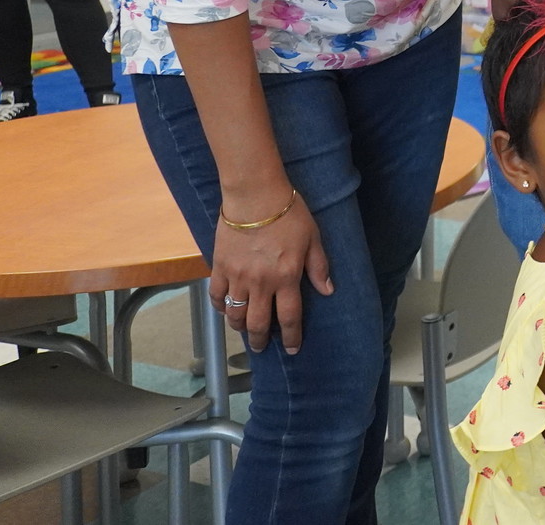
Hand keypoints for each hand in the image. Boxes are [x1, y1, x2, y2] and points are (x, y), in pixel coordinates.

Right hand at [210, 191, 332, 354]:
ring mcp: (238, 276)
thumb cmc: (289, 214)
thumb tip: (328, 291)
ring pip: (235, 314)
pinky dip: (220, 306)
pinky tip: (225, 309)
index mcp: (287, 277)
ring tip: (244, 330)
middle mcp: (261, 283)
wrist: (255, 195)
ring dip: (239, 326)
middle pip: (258, 323)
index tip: (293, 349)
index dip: (292, 336)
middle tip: (262, 347)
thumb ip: (319, 266)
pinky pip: (216, 295)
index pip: (290, 317)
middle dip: (261, 340)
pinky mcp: (219, 267)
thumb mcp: (313, 238)